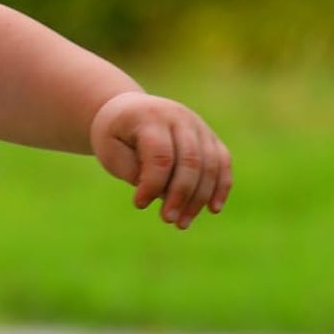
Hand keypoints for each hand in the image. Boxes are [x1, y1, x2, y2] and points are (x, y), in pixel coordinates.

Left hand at [89, 90, 231, 226]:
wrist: (128, 109)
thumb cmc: (115, 135)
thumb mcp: (111, 151)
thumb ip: (135, 171)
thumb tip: (165, 195)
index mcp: (150, 117)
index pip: (160, 155)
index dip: (153, 184)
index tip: (139, 204)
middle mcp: (179, 117)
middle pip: (190, 160)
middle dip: (181, 195)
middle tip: (167, 220)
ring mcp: (198, 125)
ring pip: (210, 164)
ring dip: (200, 198)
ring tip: (182, 223)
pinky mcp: (209, 136)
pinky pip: (222, 161)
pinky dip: (221, 186)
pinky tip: (213, 209)